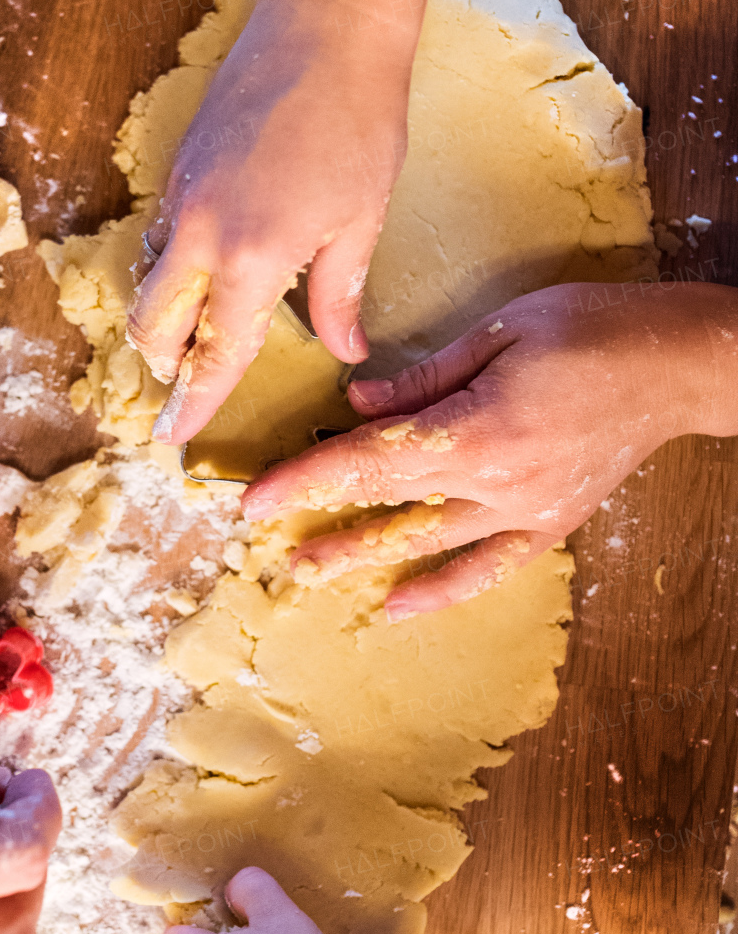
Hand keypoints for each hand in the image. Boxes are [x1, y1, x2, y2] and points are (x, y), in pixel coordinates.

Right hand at [126, 0, 431, 445]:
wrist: (327, 21)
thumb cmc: (359, 118)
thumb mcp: (363, 218)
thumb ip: (339, 293)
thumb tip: (342, 348)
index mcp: (250, 256)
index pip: (214, 352)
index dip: (195, 401)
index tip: (174, 438)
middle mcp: (200, 231)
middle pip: (154, 323)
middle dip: (162, 363)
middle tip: (184, 383)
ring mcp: (182, 192)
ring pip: (150, 276)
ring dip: (163, 314)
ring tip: (194, 332)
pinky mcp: (181, 161)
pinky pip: (162, 233)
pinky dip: (173, 265)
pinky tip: (207, 264)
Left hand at [244, 280, 737, 619]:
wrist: (678, 364)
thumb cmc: (592, 330)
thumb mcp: (499, 332)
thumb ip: (423, 378)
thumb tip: (356, 405)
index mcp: (476, 428)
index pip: (368, 460)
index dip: (306, 480)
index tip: (255, 497)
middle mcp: (496, 482)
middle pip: (389, 503)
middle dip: (322, 519)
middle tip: (263, 538)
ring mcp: (524, 510)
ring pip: (428, 542)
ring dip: (364, 557)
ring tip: (309, 571)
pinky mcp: (550, 523)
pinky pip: (488, 567)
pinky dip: (442, 590)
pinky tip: (399, 604)